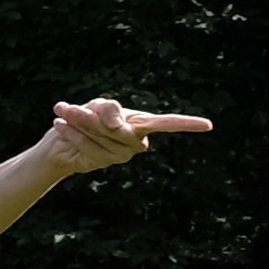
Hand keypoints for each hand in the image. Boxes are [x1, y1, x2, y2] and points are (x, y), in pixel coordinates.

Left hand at [41, 97, 203, 174]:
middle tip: (66, 107)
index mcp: (142, 123)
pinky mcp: (102, 162)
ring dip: (77, 123)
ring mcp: (120, 154)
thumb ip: (110, 109)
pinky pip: (88, 146)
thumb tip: (118, 124)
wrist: (63, 138)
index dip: (186, 124)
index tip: (208, 126)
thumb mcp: (100, 106)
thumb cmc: (89, 116)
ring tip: (61, 113)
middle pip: (118, 128)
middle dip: (91, 117)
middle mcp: (136, 141)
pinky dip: (71, 134)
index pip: (167, 123)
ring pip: (101, 136)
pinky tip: (59, 125)